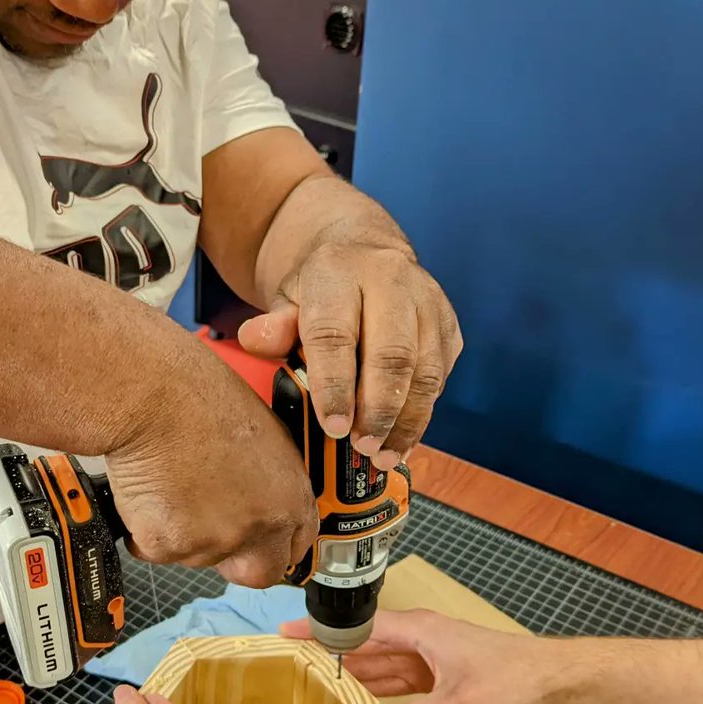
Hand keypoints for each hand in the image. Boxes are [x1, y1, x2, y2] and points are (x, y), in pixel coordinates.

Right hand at [105, 343, 316, 587]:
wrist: (153, 396)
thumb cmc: (201, 396)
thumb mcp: (265, 434)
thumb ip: (271, 480)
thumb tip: (262, 496)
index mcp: (290, 498)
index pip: (296, 546)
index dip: (274, 544)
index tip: (258, 541)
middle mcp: (259, 526)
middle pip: (257, 573)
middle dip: (236, 560)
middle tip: (211, 525)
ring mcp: (215, 541)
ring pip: (198, 556)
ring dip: (184, 532)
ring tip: (172, 481)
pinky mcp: (169, 545)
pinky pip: (154, 548)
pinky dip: (146, 526)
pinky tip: (148, 487)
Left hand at [239, 239, 461, 469]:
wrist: (366, 248)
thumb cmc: (322, 286)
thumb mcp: (287, 297)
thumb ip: (273, 326)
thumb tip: (254, 340)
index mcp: (340, 272)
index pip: (337, 335)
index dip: (335, 386)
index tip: (334, 427)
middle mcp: (391, 281)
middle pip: (393, 355)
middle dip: (379, 410)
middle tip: (363, 447)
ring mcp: (428, 303)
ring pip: (426, 370)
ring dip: (407, 421)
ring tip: (385, 455)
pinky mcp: (449, 326)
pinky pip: (440, 376)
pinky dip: (422, 414)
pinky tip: (402, 439)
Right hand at [281, 610, 556, 703]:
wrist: (547, 676)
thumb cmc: (511, 676)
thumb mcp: (461, 701)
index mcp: (418, 630)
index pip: (358, 626)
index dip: (321, 629)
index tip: (287, 631)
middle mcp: (417, 636)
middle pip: (362, 642)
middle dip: (327, 649)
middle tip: (289, 661)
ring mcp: (425, 653)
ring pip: (377, 660)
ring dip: (349, 670)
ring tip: (311, 679)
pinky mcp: (434, 671)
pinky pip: (394, 676)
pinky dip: (374, 686)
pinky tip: (354, 697)